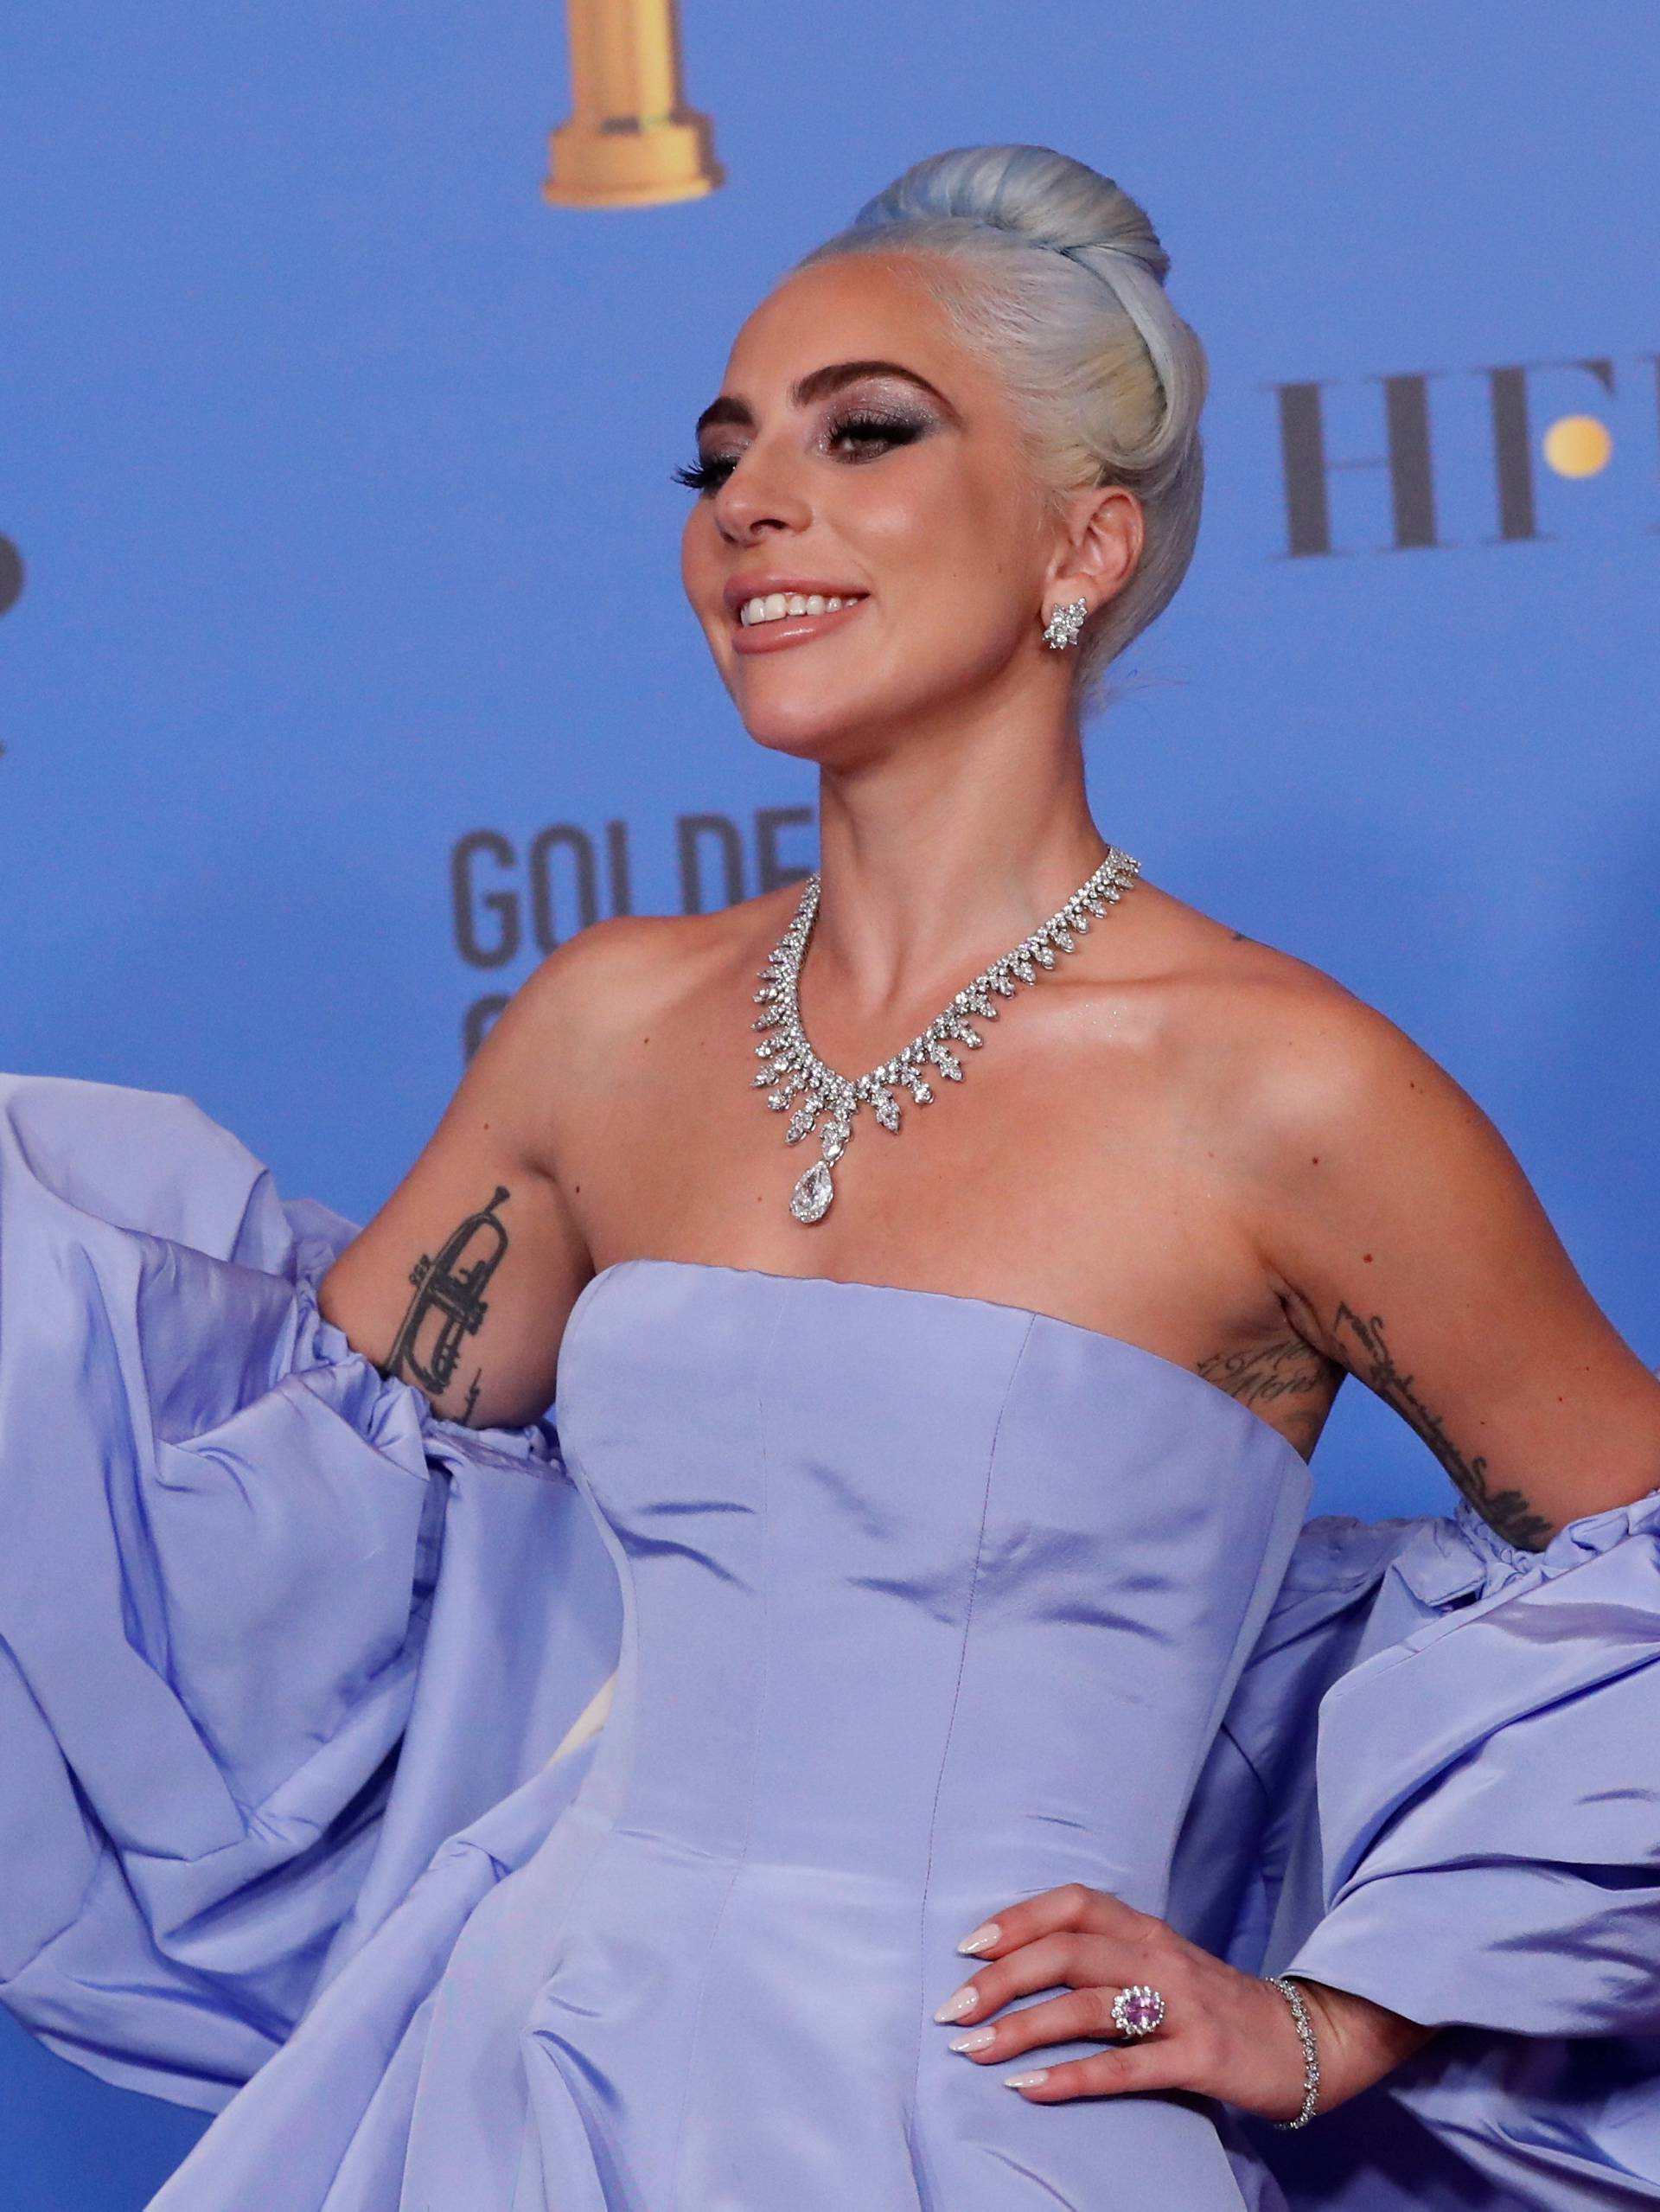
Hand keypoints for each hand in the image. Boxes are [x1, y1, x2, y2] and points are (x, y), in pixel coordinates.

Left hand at [931, 1883, 1433, 2117]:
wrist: (1309, 2039)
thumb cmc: (1215, 2005)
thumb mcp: (1161, 1964)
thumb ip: (1106, 1957)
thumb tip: (1020, 1965)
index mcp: (1146, 1929)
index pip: (1072, 1904)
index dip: (1016, 1920)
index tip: (965, 1948)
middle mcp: (1159, 1957)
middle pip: (1067, 1953)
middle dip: (1000, 1980)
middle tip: (950, 2010)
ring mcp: (1181, 2007)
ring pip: (1087, 2006)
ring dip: (1022, 2029)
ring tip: (973, 2051)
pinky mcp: (1200, 2057)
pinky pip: (1126, 2067)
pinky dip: (1073, 2077)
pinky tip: (1029, 2090)